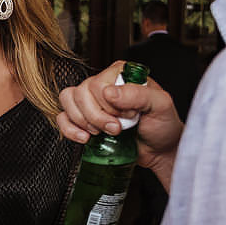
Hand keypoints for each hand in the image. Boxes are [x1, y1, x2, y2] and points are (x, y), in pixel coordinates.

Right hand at [57, 61, 183, 187]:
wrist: (160, 150)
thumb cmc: (162, 125)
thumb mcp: (160, 105)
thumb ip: (138, 94)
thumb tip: (109, 93)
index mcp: (120, 74)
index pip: (98, 83)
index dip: (110, 104)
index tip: (129, 115)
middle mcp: (103, 84)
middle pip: (80, 93)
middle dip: (97, 117)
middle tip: (117, 128)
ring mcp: (91, 102)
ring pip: (68, 101)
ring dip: (83, 121)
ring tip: (102, 133)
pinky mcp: (83, 120)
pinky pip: (63, 118)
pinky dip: (69, 129)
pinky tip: (85, 138)